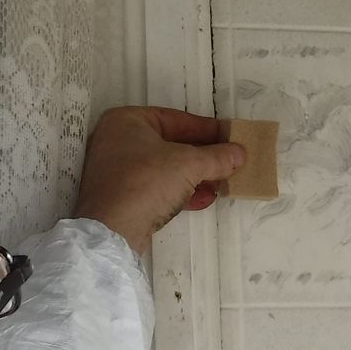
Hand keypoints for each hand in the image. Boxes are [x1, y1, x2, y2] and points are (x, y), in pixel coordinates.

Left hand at [72, 107, 247, 251]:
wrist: (111, 230)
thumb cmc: (145, 182)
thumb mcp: (189, 164)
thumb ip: (216, 157)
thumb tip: (239, 153)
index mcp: (127, 121)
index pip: (176, 119)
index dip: (207, 129)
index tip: (230, 136)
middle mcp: (116, 141)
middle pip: (170, 144)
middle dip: (202, 156)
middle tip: (228, 162)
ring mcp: (115, 170)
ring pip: (164, 168)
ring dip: (194, 176)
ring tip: (220, 183)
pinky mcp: (119, 196)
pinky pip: (155, 187)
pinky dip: (178, 191)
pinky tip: (202, 200)